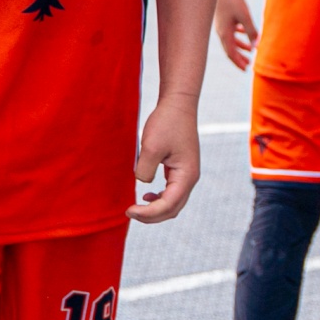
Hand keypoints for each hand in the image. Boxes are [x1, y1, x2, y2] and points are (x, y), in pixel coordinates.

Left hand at [127, 96, 199, 223]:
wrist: (178, 103)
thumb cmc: (166, 122)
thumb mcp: (151, 147)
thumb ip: (145, 170)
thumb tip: (141, 184)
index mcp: (186, 176)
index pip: (168, 205)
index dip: (148, 213)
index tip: (129, 210)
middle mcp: (190, 178)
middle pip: (172, 209)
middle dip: (151, 216)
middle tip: (129, 213)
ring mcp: (187, 174)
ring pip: (173, 203)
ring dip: (156, 210)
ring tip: (136, 208)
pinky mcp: (181, 168)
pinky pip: (172, 192)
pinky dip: (159, 199)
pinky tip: (146, 195)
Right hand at [214, 0, 257, 70]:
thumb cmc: (232, 1)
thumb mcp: (245, 16)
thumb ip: (251, 31)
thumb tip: (257, 46)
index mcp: (225, 33)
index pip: (231, 53)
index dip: (238, 62)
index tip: (246, 69)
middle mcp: (221, 31)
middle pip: (230, 49)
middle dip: (239, 58)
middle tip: (248, 65)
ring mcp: (221, 25)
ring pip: (230, 41)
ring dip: (240, 47)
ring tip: (250, 51)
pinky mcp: (222, 19)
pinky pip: (230, 31)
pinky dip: (237, 36)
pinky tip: (243, 32)